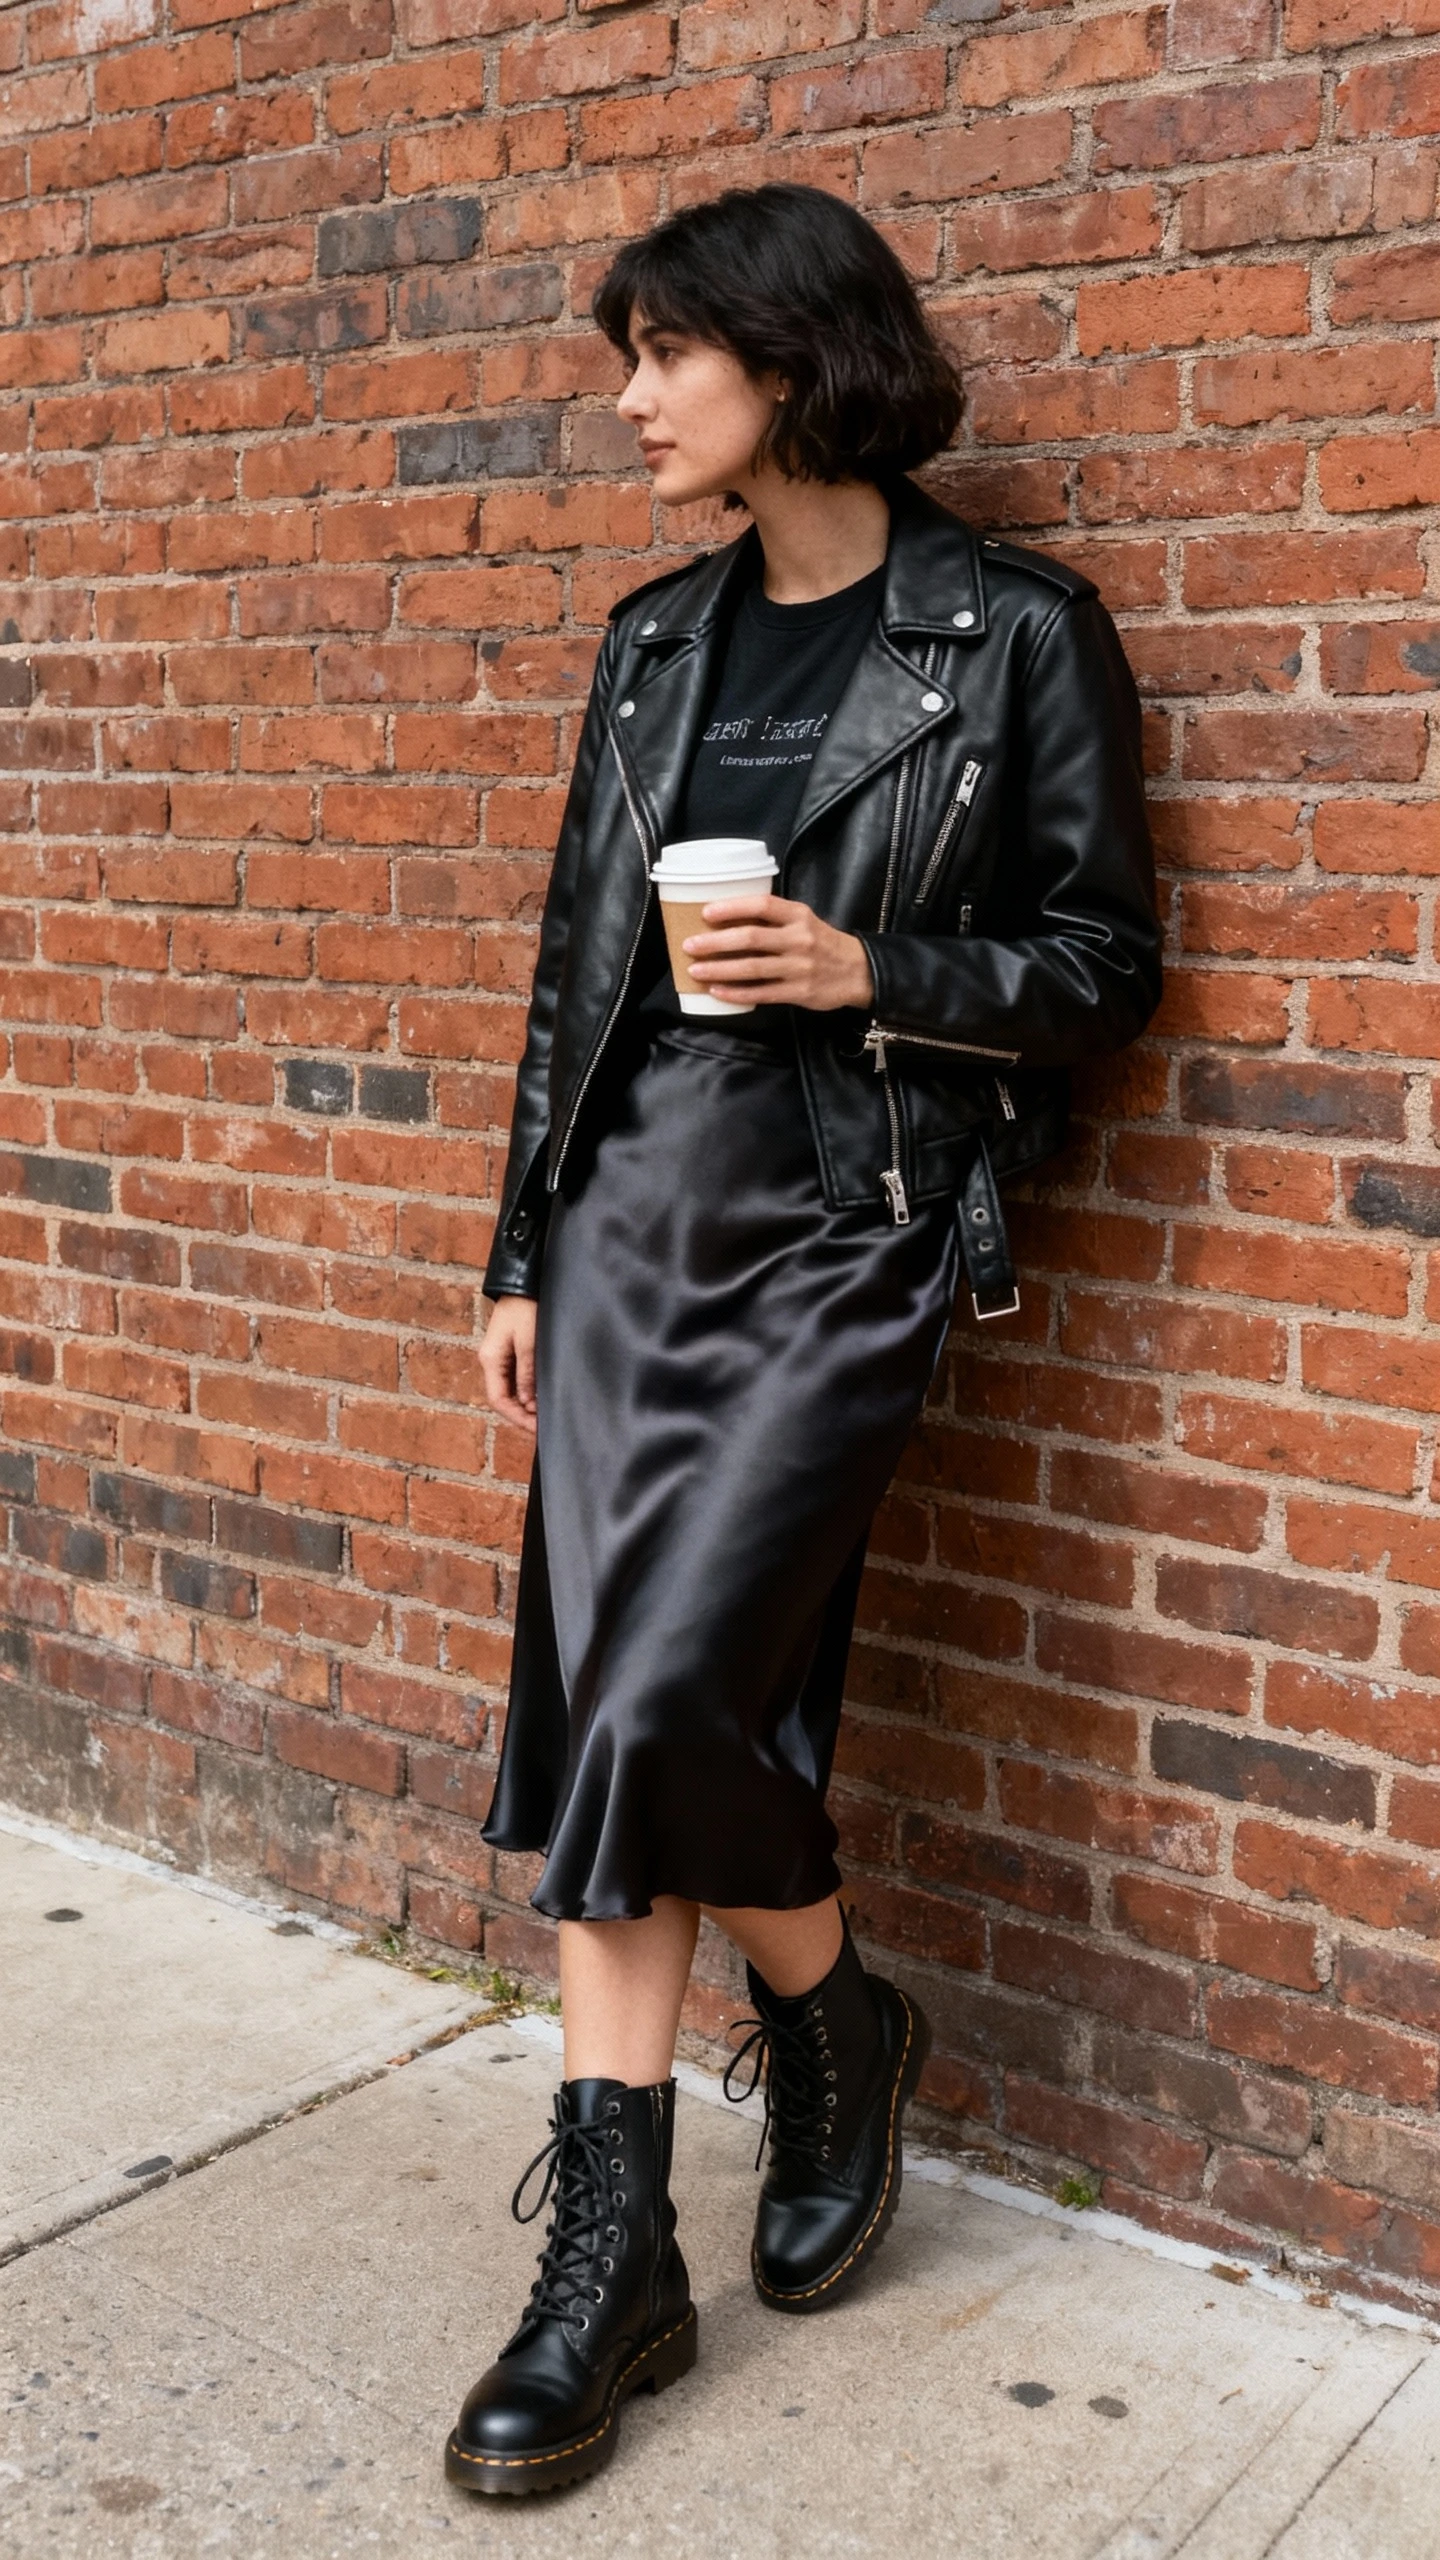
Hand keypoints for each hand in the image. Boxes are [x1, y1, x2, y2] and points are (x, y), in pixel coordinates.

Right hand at [481, 1293, 537, 1432]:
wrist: (522, 1283)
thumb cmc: (525, 1307)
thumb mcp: (528, 1341)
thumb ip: (527, 1372)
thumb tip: (528, 1402)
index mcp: (490, 1360)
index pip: (498, 1400)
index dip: (516, 1418)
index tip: (536, 1429)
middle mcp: (491, 1361)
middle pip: (503, 1398)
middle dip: (522, 1415)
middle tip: (544, 1427)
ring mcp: (499, 1358)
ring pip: (510, 1391)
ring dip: (525, 1405)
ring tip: (545, 1416)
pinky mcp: (509, 1353)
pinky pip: (515, 1380)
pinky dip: (527, 1392)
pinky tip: (541, 1398)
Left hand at [683, 893, 874, 1011]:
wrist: (858, 971)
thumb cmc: (823, 943)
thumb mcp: (804, 921)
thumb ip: (774, 919)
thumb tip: (727, 919)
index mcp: (798, 915)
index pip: (762, 905)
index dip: (732, 907)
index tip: (706, 912)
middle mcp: (799, 939)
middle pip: (751, 939)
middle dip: (716, 942)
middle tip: (690, 945)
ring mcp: (799, 967)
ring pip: (752, 968)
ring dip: (720, 970)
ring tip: (695, 971)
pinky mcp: (799, 992)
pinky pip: (762, 993)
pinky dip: (737, 993)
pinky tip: (717, 992)